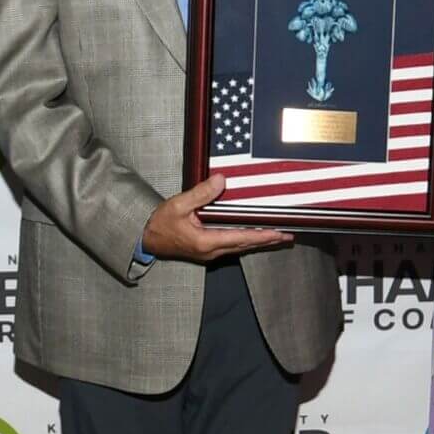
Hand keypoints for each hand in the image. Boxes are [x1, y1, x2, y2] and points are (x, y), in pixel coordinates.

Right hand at [142, 175, 292, 262]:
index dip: (261, 235)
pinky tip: (253, 237)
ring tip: (277, 237)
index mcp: (206, 241)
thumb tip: (221, 180)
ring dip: (259, 242)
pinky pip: (232, 246)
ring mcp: (210, 253)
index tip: (278, 232)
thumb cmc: (160, 222)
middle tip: (287, 236)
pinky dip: (247, 241)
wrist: (147, 238)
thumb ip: (201, 193)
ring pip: (240, 248)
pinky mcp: (207, 251)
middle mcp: (211, 251)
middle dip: (267, 240)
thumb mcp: (179, 204)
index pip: (240, 238)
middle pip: (245, 246)